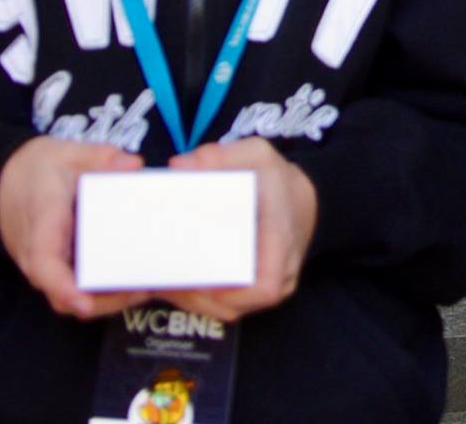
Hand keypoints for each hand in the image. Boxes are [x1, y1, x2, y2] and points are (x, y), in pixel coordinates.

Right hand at [0, 136, 147, 319]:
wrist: (4, 179)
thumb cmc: (35, 168)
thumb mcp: (66, 152)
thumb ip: (100, 156)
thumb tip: (134, 165)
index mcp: (42, 225)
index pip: (44, 264)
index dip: (62, 287)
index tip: (83, 302)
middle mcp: (38, 254)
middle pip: (62, 295)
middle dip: (100, 301)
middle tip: (141, 291)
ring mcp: (43, 265)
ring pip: (68, 297)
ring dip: (104, 300)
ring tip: (143, 288)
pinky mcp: (53, 266)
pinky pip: (72, 288)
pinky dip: (99, 291)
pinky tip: (130, 280)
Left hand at [161, 138, 317, 322]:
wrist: (304, 200)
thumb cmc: (278, 179)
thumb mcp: (258, 154)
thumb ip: (221, 155)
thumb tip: (179, 165)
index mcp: (280, 243)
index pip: (265, 287)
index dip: (234, 295)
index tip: (203, 282)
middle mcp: (280, 274)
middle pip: (237, 306)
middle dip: (196, 298)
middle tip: (162, 278)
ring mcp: (269, 287)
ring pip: (228, 311)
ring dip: (193, 302)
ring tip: (161, 281)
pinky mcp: (255, 292)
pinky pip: (228, 307)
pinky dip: (200, 300)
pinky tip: (175, 283)